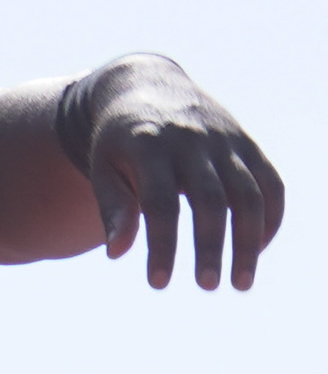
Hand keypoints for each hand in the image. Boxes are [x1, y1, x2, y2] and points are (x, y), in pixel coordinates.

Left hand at [76, 56, 283, 290]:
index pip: (159, 202)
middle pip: (210, 199)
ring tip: (241, 283)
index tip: (158, 283)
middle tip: (207, 286)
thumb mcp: (103, 167)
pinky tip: (257, 250)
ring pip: (248, 193)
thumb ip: (113, 208)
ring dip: (249, 241)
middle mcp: (192, 141)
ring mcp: (225, 141)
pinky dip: (270, 218)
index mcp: (149, 146)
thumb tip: (116, 253)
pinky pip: (269, 183)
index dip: (162, 244)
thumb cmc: (120, 142)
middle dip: (211, 246)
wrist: (149, 87)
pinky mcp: (247, 144)